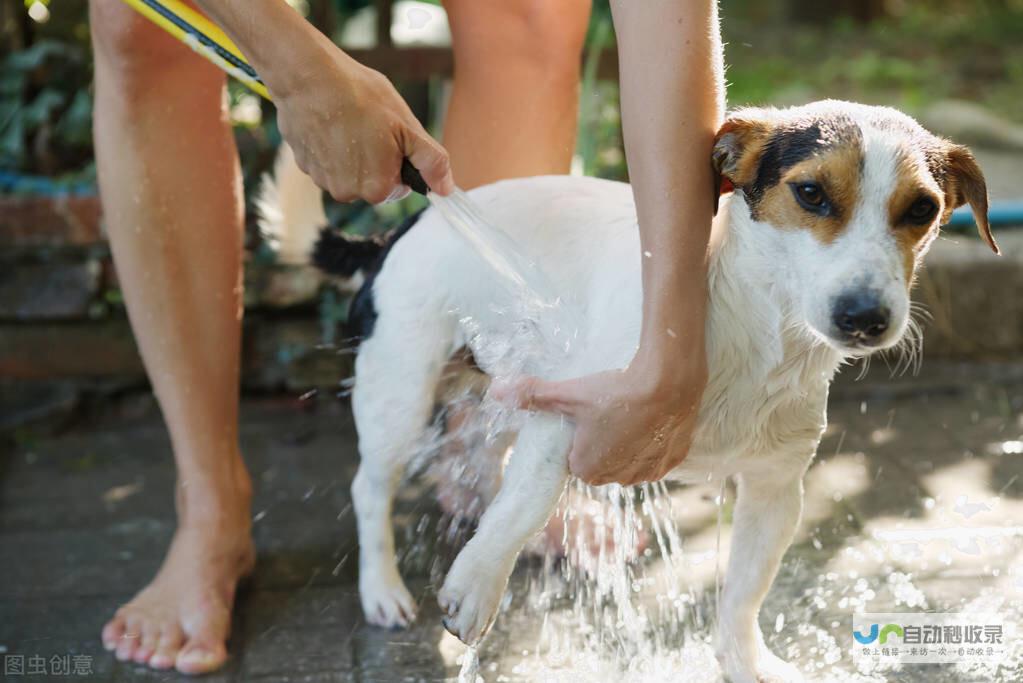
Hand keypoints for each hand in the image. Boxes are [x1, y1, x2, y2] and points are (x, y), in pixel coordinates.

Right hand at [193, 0, 454, 203]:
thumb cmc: (361, 97)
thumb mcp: (407, 126)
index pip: (399, 186)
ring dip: (352, 153)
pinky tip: (330, 122)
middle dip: (376, 158)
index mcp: (377, 189)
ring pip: (348, 172)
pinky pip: (326, 162)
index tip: (391, 136)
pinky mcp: (303, 165)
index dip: (399, 160)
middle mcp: (348, 193)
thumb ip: (431, 162)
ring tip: (348, 121)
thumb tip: (446, 190)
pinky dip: (330, 146)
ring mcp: (322, 180)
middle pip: (372, 182)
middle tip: (370, 125)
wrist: (308, 76)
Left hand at [498, 348, 707, 485]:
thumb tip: (496, 390)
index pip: (575, 458)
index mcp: (588, 469)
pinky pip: (656, 456)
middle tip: (608, 410)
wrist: (669, 384)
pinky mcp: (673, 461)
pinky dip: (653, 442)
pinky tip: (651, 420)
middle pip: (603, 461)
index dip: (580, 436)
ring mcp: (648, 472)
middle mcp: (618, 478)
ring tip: (630, 413)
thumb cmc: (615, 392)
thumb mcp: (568, 393)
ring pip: (631, 461)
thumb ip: (532, 395)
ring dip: (629, 444)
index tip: (586, 415)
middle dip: (603, 442)